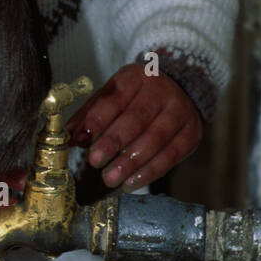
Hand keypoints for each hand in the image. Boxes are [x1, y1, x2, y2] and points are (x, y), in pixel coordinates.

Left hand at [65, 63, 201, 189]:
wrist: (181, 88)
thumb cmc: (137, 96)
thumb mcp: (112, 95)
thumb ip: (90, 114)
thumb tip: (68, 136)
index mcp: (136, 77)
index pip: (115, 98)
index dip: (97, 121)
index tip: (81, 140)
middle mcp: (161, 91)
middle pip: (136, 118)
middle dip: (113, 142)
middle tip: (95, 162)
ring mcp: (180, 111)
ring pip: (155, 139)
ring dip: (131, 162)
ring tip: (111, 178)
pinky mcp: (192, 132)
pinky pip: (171, 156)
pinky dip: (150, 172)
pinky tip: (132, 183)